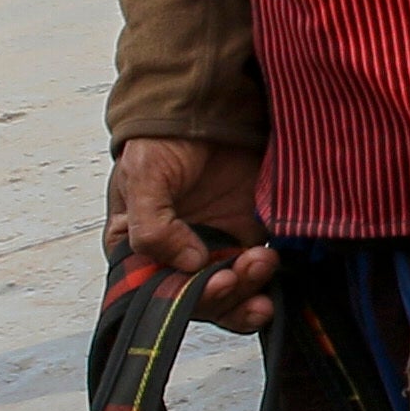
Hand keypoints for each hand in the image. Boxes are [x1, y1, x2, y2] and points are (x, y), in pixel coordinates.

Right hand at [107, 136, 273, 333]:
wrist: (206, 110)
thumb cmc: (161, 143)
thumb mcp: (142, 178)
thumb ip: (152, 226)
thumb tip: (188, 263)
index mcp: (137, 250)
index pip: (155, 293)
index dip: (182, 299)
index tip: (210, 285)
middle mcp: (175, 256)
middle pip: (197, 300)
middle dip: (221, 297)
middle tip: (235, 278)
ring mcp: (214, 248)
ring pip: (231, 292)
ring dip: (248, 290)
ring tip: (260, 262)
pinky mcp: (247, 236)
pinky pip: (258, 271)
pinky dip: (267, 277)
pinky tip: (272, 264)